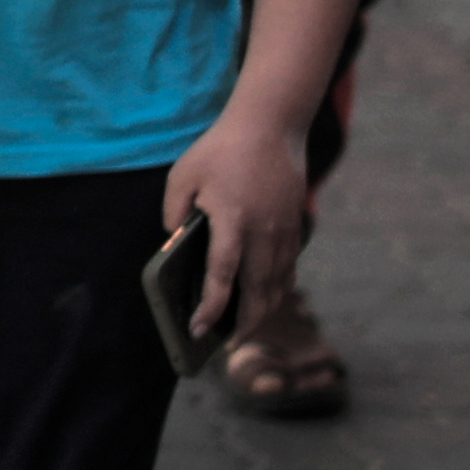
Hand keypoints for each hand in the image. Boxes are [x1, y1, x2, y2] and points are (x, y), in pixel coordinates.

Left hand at [161, 114, 309, 343]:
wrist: (271, 125)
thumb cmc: (220, 149)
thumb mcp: (183, 176)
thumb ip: (174, 213)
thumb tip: (174, 244)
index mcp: (233, 221)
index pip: (223, 276)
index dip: (212, 308)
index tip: (198, 329)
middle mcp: (264, 232)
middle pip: (258, 291)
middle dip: (245, 323)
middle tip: (227, 344)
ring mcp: (284, 230)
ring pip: (278, 283)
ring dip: (264, 310)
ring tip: (247, 330)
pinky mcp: (295, 225)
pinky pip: (288, 267)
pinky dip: (278, 288)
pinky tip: (266, 298)